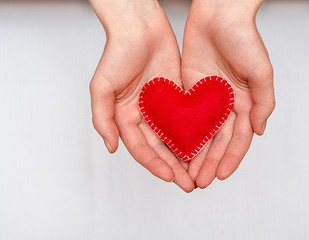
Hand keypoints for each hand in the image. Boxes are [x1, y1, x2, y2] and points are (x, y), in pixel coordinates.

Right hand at [89, 0, 195, 191]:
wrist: (139, 27)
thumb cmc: (116, 53)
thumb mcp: (101, 87)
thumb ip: (102, 119)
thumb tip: (111, 148)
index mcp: (125, 117)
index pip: (140, 148)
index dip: (154, 164)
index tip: (170, 177)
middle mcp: (143, 115)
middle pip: (160, 148)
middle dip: (174, 167)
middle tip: (189, 185)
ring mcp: (161, 106)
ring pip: (176, 137)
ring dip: (187, 156)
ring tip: (200, 173)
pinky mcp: (177, 96)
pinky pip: (188, 118)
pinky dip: (196, 133)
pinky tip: (207, 146)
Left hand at [181, 0, 274, 187]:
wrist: (218, 15)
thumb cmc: (243, 38)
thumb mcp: (261, 71)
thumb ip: (263, 102)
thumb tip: (261, 131)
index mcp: (243, 103)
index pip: (236, 139)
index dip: (230, 159)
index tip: (219, 176)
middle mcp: (224, 105)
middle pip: (215, 141)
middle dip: (208, 162)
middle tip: (198, 182)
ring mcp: (205, 99)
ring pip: (198, 133)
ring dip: (192, 154)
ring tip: (185, 173)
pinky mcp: (187, 91)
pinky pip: (182, 116)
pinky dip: (178, 133)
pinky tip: (172, 148)